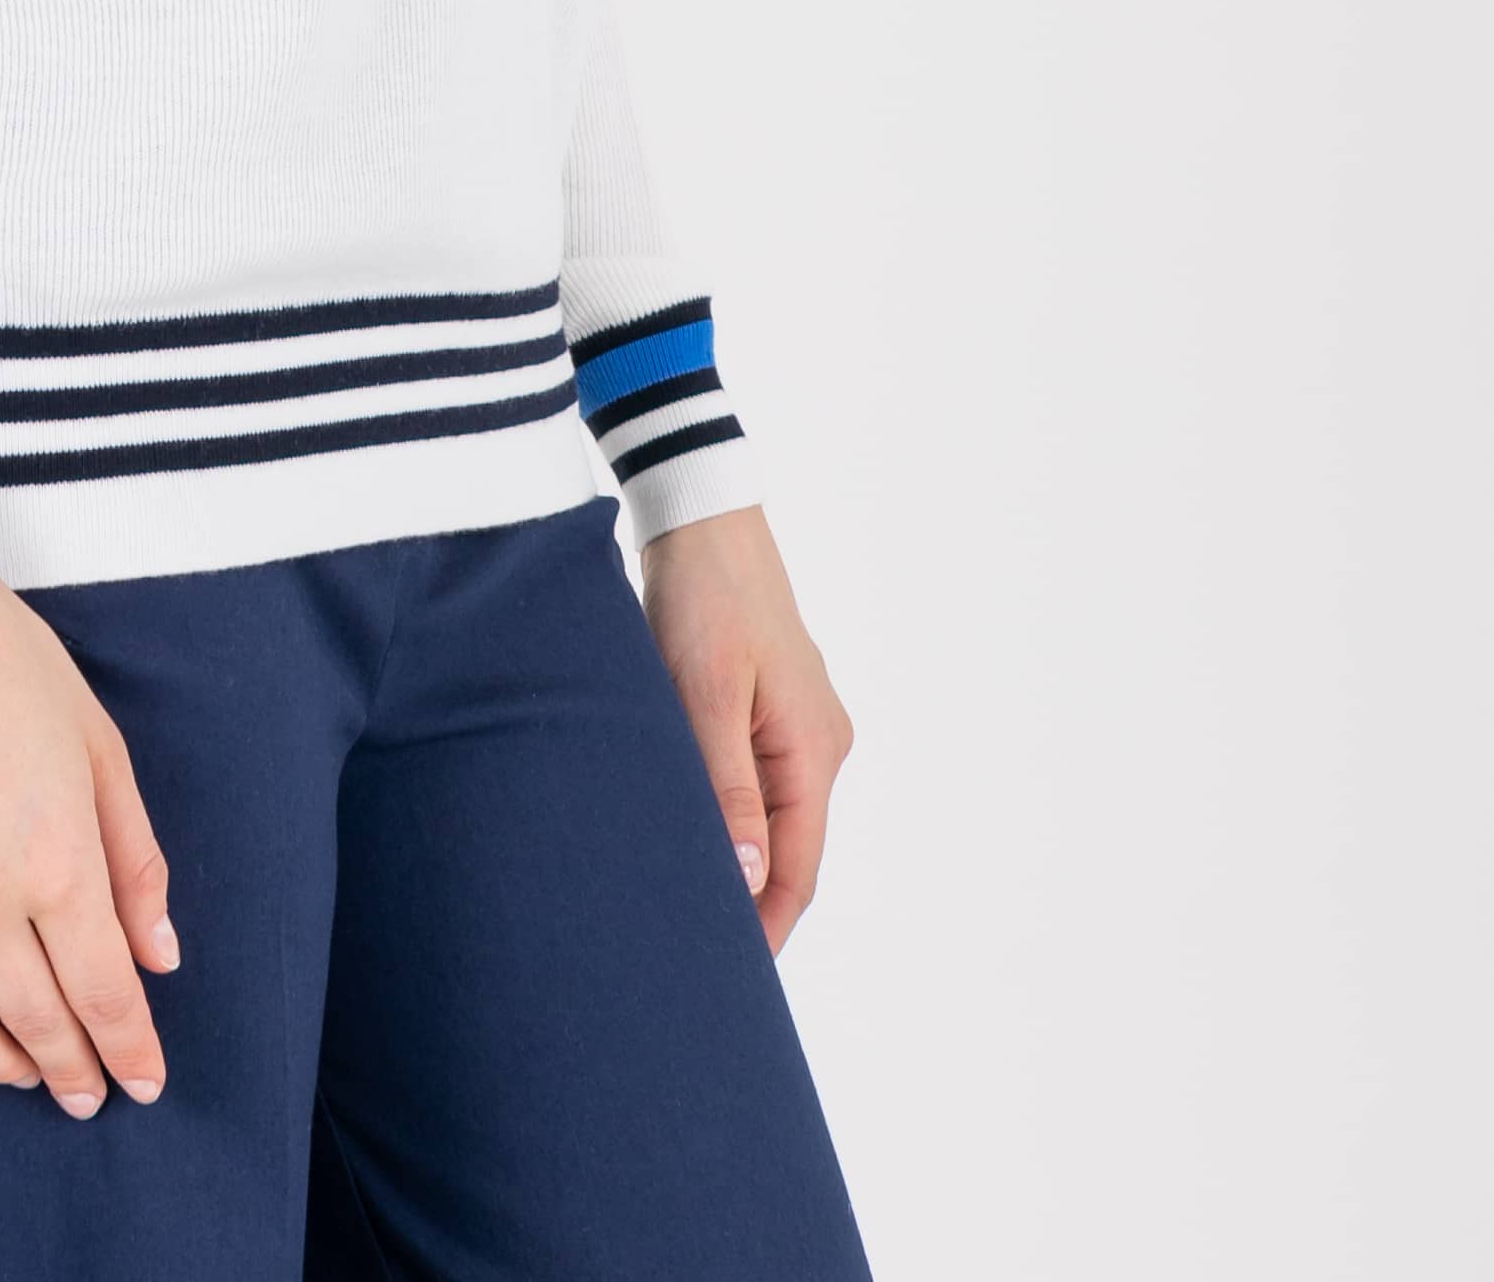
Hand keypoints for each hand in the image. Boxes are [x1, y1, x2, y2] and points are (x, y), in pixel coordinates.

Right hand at [0, 558, 178, 1117]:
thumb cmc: (8, 666)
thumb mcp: (99, 749)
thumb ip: (134, 861)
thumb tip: (160, 956)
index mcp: (55, 859)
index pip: (104, 993)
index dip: (130, 1049)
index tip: (145, 1082)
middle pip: (35, 1022)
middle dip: (73, 1069)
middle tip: (89, 1093)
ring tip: (27, 1071)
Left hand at [635, 502, 852, 953]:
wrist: (701, 516)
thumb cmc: (703, 600)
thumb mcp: (705, 695)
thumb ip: (725, 787)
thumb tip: (744, 877)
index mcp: (814, 751)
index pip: (796, 871)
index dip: (762, 926)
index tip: (725, 978)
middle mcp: (817, 746)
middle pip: (786, 851)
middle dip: (746, 904)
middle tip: (690, 955)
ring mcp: (795, 726)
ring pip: (766, 817)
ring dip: (730, 858)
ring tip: (677, 906)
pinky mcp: (765, 707)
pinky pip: (750, 781)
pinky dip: (722, 814)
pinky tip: (680, 833)